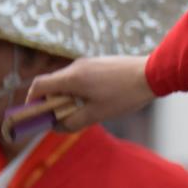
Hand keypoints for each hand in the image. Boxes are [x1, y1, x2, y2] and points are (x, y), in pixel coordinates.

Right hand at [26, 55, 154, 130]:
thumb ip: (72, 122)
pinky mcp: (101, 62)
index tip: (38, 113)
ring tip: (86, 108)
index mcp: (71, 77)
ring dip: (69, 95)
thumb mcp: (97, 114)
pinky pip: (83, 75)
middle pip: (53, 82)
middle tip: (64, 116)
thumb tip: (56, 126)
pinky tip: (99, 98)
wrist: (154, 74)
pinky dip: (82, 88)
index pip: (39, 85)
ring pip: (69, 79)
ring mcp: (90, 61)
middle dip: (53, 100)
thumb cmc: (125, 95)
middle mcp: (77, 65)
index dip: (33, 100)